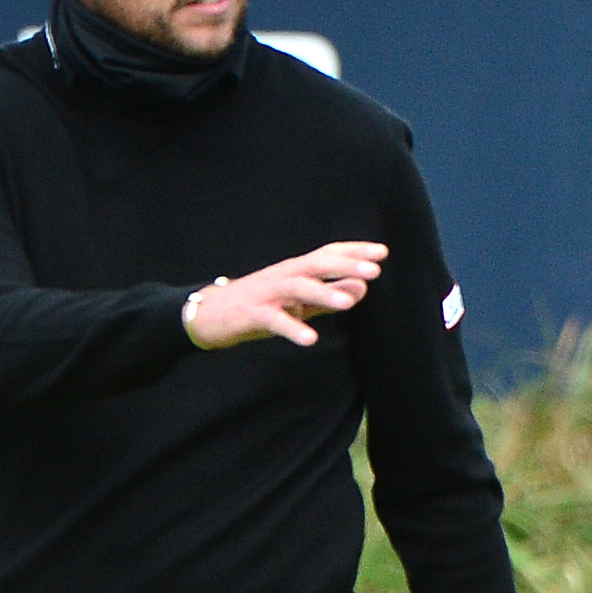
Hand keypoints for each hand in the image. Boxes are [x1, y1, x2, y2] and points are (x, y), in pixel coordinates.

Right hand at [185, 240, 385, 347]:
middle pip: (317, 264)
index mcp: (295, 270)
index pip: (327, 254)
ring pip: (298, 287)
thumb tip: (362, 290)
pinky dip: (293, 329)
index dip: (354, 252)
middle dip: (346, 266)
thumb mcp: (299, 302)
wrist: (210, 314)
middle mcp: (283, 275)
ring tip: (349, 304)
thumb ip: (328, 296)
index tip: (381, 252)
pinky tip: (311, 340)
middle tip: (375, 271)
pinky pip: (274, 320)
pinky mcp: (252, 313)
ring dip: (324, 293)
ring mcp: (267, 293)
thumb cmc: (259, 305)